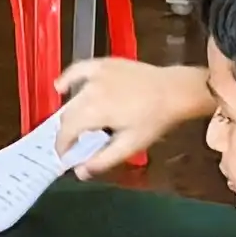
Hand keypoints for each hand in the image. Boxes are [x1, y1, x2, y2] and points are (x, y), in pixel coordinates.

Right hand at [41, 57, 212, 167]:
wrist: (175, 91)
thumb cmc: (154, 120)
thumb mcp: (130, 145)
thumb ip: (103, 160)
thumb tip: (80, 172)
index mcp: (94, 112)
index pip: (66, 131)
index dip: (62, 146)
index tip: (65, 156)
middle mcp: (90, 91)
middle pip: (67, 115)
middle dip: (67, 132)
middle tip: (75, 144)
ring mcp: (96, 76)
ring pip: (72, 97)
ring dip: (70, 112)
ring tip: (76, 124)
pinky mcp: (103, 64)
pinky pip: (78, 71)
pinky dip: (67, 80)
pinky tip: (60, 87)